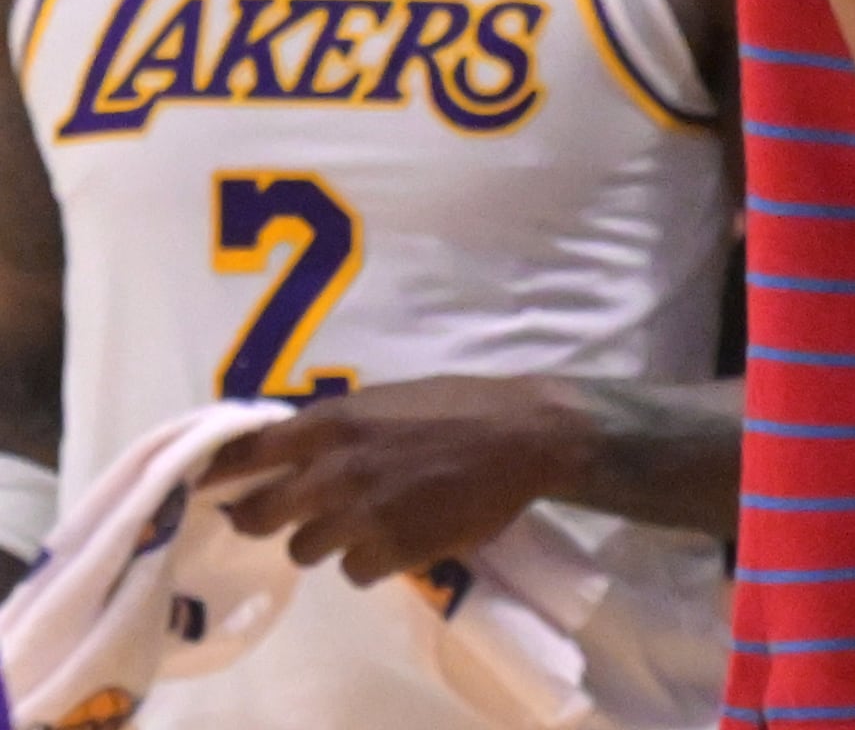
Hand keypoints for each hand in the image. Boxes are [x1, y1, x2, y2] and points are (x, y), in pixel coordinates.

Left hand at [207, 376, 592, 584]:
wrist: (527, 437)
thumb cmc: (461, 406)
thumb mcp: (387, 398)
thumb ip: (335, 425)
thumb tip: (287, 446)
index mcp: (331, 425)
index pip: (242, 455)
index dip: (218, 475)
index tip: (208, 487)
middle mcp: (334, 471)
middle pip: (257, 517)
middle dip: (269, 519)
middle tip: (292, 516)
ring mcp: (361, 515)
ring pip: (303, 551)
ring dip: (326, 541)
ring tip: (362, 526)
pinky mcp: (393, 551)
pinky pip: (352, 573)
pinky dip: (369, 562)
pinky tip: (397, 540)